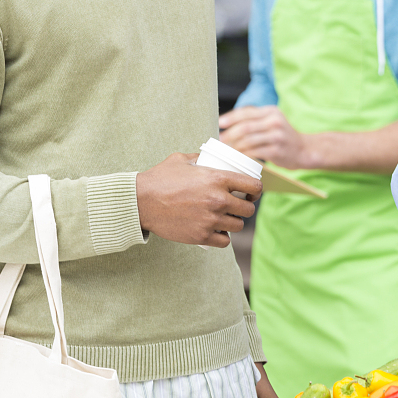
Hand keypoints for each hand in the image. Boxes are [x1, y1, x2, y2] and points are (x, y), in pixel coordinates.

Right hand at [135, 153, 259, 247]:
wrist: (140, 201)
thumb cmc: (160, 179)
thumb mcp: (182, 159)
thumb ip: (199, 157)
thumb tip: (208, 156)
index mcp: (218, 178)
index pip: (253, 186)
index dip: (256, 191)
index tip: (251, 193)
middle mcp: (218, 200)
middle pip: (248, 209)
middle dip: (246, 208)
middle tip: (238, 207)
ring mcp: (210, 219)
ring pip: (238, 226)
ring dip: (234, 223)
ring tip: (227, 219)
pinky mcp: (200, 236)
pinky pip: (224, 241)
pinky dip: (222, 238)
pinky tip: (218, 232)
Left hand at [219, 106, 309, 168]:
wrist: (304, 149)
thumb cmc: (283, 136)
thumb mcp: (272, 121)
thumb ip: (255, 119)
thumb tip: (228, 124)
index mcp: (271, 111)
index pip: (246, 112)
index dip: (231, 117)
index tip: (219, 123)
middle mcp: (275, 122)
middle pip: (246, 127)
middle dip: (230, 133)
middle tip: (220, 139)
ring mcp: (277, 136)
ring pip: (248, 140)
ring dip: (234, 146)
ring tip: (226, 149)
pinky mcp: (277, 150)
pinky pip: (254, 152)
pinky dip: (243, 155)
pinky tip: (238, 156)